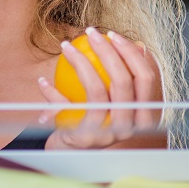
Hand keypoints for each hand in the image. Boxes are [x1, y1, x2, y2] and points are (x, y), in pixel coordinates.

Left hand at [35, 27, 163, 142]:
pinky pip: (68, 107)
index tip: (113, 35)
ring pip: (96, 90)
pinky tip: (42, 81)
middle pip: (122, 82)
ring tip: (66, 47)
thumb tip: (138, 46)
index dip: (131, 54)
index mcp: (143, 115)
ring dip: (79, 62)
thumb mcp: (115, 99)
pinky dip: (52, 94)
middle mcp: (129, 126)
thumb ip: (126, 78)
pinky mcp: (85, 138)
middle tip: (90, 34)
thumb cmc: (96, 117)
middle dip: (107, 52)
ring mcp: (108, 134)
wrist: (75, 153)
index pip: (145, 78)